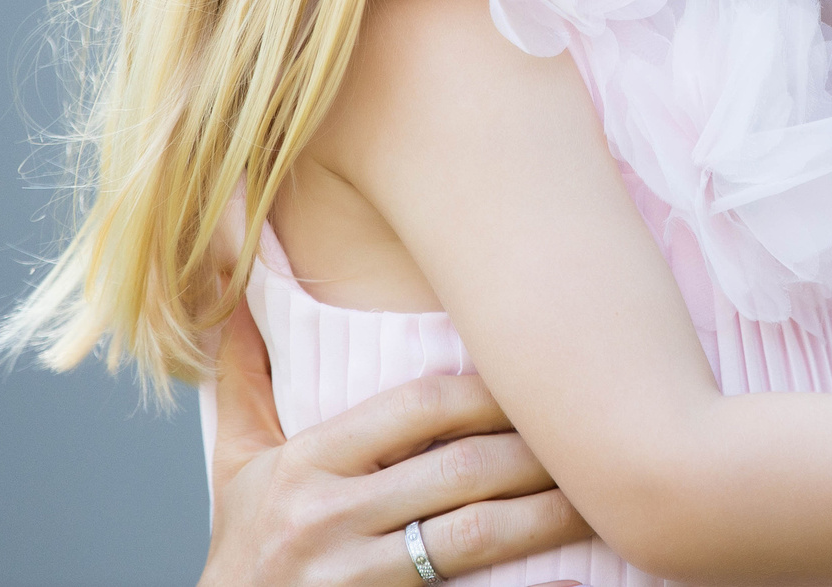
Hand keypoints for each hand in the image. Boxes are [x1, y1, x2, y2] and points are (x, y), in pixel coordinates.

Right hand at [201, 297, 592, 586]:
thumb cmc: (240, 549)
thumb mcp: (233, 463)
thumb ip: (244, 373)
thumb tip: (236, 274)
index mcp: (304, 466)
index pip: (416, 408)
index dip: (488, 391)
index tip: (538, 379)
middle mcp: (328, 520)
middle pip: (459, 471)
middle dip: (534, 451)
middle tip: (595, 432)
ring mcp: (353, 580)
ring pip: (472, 539)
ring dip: (545, 516)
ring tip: (598, 499)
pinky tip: (574, 578)